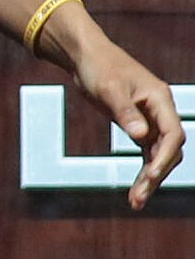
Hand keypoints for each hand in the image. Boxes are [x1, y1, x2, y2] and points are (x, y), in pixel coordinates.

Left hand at [71, 37, 184, 208]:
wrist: (86, 56)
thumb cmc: (99, 67)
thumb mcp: (109, 89)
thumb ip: (125, 112)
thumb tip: (141, 136)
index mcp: (160, 100)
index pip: (173, 134)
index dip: (165, 156)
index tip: (152, 174)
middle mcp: (161, 112)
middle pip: (169, 150)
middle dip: (156, 175)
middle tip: (138, 198)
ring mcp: (151, 120)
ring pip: (159, 155)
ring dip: (150, 178)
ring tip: (135, 201)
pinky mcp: (138, 126)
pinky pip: (147, 153)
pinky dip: (143, 170)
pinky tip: (137, 189)